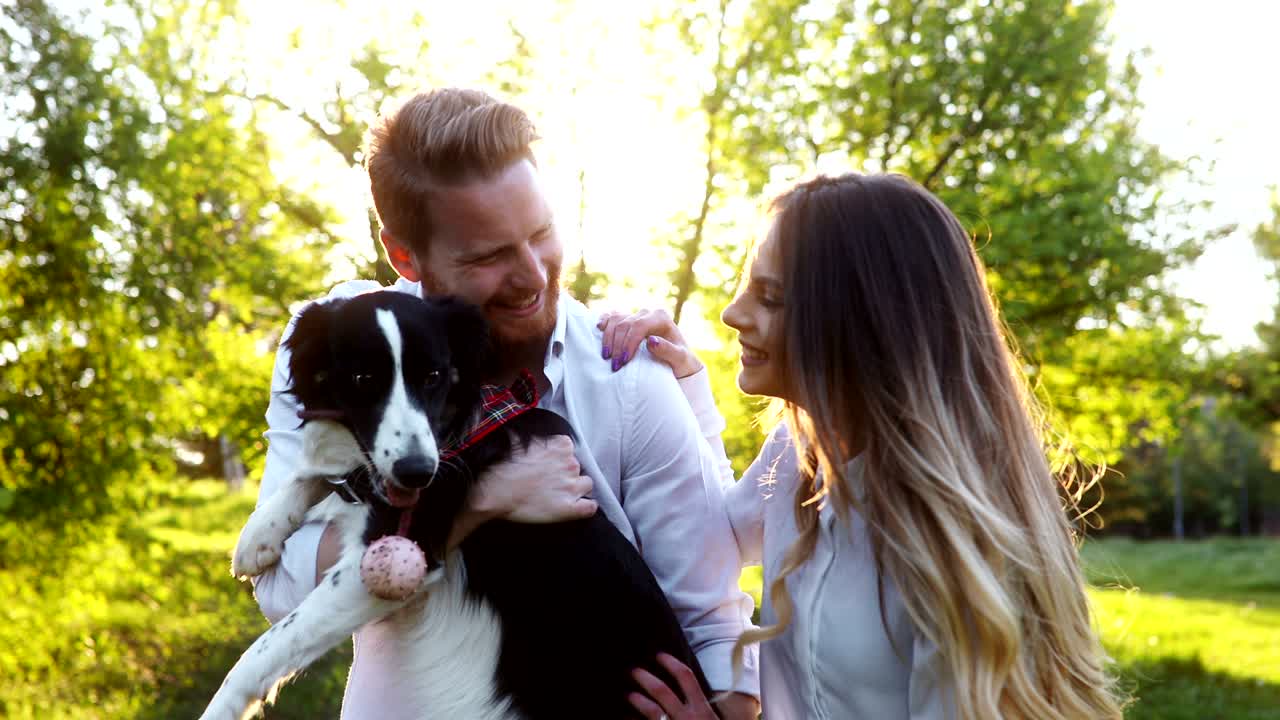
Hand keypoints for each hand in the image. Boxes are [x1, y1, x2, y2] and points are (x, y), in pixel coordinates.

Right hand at [469, 435, 597, 522]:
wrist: (495, 491)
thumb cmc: (503, 466)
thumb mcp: (519, 439)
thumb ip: (535, 438)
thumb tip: (533, 437)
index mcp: (561, 445)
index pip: (569, 449)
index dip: (560, 458)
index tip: (549, 464)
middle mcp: (570, 464)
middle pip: (577, 466)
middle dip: (566, 473)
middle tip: (549, 480)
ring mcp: (571, 486)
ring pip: (587, 484)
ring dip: (577, 488)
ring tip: (560, 494)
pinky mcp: (569, 508)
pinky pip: (590, 507)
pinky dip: (587, 507)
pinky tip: (576, 507)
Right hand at [597, 309, 702, 377]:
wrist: (678, 362)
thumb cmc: (681, 361)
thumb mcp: (681, 359)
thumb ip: (669, 351)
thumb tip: (651, 341)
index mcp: (661, 317)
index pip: (639, 326)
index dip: (628, 343)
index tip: (624, 362)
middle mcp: (647, 313)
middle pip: (624, 324)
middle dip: (617, 345)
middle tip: (615, 366)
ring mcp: (635, 315)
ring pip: (615, 320)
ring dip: (608, 338)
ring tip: (606, 357)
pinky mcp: (627, 320)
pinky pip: (611, 316)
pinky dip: (604, 321)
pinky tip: (599, 329)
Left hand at [629, 653, 749, 719]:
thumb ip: (701, 708)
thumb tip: (686, 693)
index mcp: (702, 710)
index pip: (685, 677)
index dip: (671, 663)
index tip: (659, 655)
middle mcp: (688, 718)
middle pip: (662, 691)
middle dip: (645, 678)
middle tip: (634, 671)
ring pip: (652, 711)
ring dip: (638, 700)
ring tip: (629, 695)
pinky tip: (629, 719)